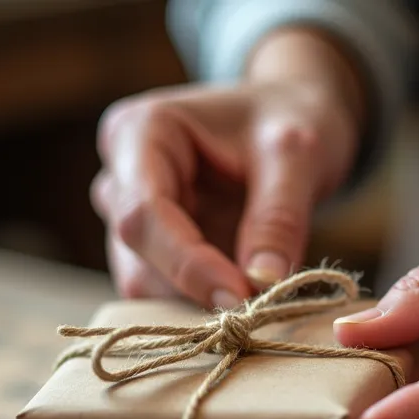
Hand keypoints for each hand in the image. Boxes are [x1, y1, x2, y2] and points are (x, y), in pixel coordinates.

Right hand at [90, 75, 360, 308]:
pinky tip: (245, 292)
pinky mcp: (150, 247)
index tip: (241, 297)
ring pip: (144, 282)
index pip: (142, 213)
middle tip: (261, 305)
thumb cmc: (288, 117)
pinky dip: (203, 302)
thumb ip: (279, 216)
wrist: (289, 114)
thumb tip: (262, 283)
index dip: (186, 264)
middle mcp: (120, 174)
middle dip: (194, 287)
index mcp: (140, 131)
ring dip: (198, 300)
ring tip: (261, 292)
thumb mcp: (297, 154)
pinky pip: (164, 292)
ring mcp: (130, 213)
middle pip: (137, 254)